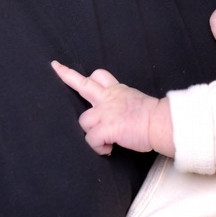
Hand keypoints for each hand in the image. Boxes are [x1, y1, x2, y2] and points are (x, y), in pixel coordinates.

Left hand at [51, 62, 173, 156]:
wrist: (159, 123)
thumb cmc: (152, 116)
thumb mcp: (134, 100)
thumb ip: (120, 103)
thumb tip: (115, 115)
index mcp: (116, 91)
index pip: (99, 76)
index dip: (85, 75)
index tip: (69, 68)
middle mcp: (108, 99)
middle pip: (84, 84)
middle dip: (67, 76)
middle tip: (56, 67)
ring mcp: (105, 113)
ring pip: (83, 121)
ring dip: (91, 133)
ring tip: (105, 140)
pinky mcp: (106, 128)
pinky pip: (92, 140)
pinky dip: (99, 148)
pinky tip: (109, 149)